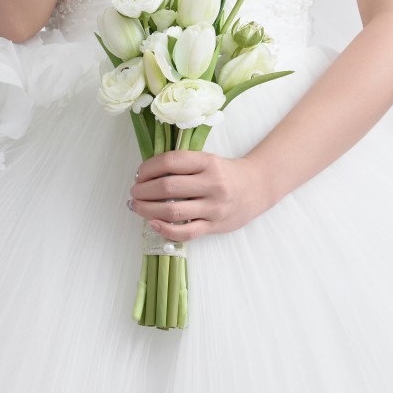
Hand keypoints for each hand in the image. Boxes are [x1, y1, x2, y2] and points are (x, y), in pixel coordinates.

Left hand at [128, 149, 270, 241]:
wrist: (258, 187)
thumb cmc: (226, 173)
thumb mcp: (207, 160)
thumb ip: (183, 165)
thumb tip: (146, 175)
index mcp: (207, 162)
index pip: (170, 162)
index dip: (148, 168)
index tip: (138, 174)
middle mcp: (211, 184)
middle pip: (168, 187)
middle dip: (143, 190)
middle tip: (134, 192)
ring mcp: (214, 207)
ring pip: (173, 211)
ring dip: (148, 210)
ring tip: (137, 207)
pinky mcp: (215, 226)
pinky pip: (186, 232)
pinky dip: (166, 230)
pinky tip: (153, 224)